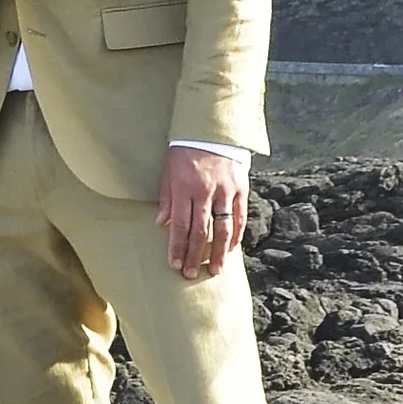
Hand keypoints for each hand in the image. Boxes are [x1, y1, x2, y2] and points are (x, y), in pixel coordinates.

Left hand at [158, 143, 245, 280]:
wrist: (210, 128)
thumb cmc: (184, 151)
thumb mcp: (168, 171)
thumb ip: (166, 198)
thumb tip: (162, 224)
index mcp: (184, 187)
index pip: (180, 225)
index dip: (178, 247)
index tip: (175, 264)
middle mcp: (206, 191)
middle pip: (201, 231)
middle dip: (195, 255)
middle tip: (191, 274)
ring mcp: (225, 190)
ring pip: (223, 228)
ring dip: (219, 252)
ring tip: (215, 270)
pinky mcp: (240, 188)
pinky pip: (239, 216)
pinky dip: (236, 234)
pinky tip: (232, 248)